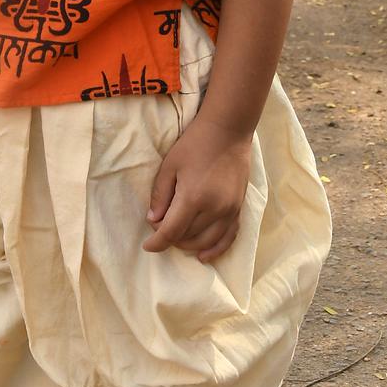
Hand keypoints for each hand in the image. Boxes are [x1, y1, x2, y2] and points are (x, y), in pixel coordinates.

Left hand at [143, 116, 250, 262]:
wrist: (228, 131)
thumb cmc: (194, 144)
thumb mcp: (170, 166)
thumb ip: (160, 195)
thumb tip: (154, 220)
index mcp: (193, 197)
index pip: (172, 232)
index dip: (157, 243)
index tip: (147, 246)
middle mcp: (214, 209)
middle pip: (188, 237)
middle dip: (170, 237)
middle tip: (160, 225)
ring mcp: (229, 210)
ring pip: (207, 242)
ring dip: (189, 245)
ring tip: (177, 239)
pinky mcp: (239, 208)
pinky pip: (228, 237)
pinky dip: (216, 249)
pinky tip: (204, 256)